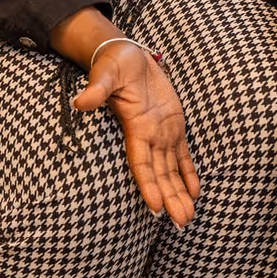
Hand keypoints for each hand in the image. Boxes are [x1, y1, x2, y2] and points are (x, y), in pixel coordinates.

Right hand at [73, 42, 200, 226]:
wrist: (126, 53)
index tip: (156, 208)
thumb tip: (81, 102)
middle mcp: (149, 136)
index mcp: (135, 127)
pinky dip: (189, 173)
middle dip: (170, 198)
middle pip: (160, 174)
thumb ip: (96, 89)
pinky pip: (182, 154)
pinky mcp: (173, 125)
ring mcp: (161, 132)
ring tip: (189, 217)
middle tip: (181, 223)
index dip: (149, 185)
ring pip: (172, 169)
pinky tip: (195, 192)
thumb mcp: (106, 73)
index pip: (142, 163)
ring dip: (180, 192)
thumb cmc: (114, 62)